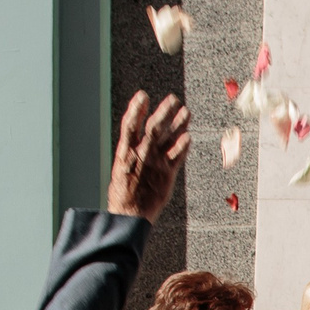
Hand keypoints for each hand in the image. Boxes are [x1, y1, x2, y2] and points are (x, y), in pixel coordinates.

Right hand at [106, 92, 191, 221]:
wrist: (130, 214)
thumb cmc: (123, 194)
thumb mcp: (120, 169)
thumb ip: (130, 153)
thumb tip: (136, 141)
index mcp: (125, 152)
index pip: (130, 124)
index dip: (135, 109)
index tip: (142, 95)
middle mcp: (141, 154)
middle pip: (154, 126)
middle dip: (164, 111)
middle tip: (173, 99)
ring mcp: (155, 163)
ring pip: (169, 138)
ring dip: (179, 124)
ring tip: (186, 112)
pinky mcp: (167, 174)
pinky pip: (178, 156)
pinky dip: (183, 146)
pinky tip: (189, 136)